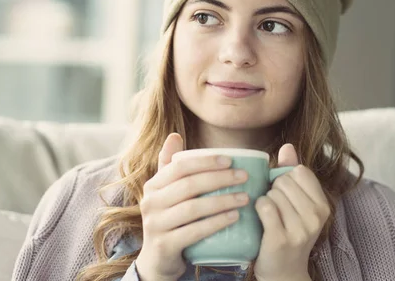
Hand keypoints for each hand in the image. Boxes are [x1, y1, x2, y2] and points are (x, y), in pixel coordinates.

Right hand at [135, 133, 249, 280]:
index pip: (180, 166)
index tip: (231, 161)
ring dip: (222, 201)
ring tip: (244, 198)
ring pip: (193, 208)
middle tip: (244, 177)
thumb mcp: (165, 192)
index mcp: (153, 185)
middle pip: (189, 185)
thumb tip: (175, 135)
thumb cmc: (168, 220)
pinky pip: (194, 231)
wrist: (157, 260)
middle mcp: (150, 203)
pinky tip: (234, 217)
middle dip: (220, 179)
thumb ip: (170, 166)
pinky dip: (216, 223)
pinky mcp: (165, 245)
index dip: (206, 162)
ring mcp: (156, 225)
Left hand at [253, 144, 330, 280]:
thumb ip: (291, 173)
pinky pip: (265, 206)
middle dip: (273, 190)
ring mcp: (300, 229)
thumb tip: (287, 146)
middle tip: (276, 208)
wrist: (284, 272)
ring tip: (270, 217)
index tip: (283, 194)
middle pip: (284, 181)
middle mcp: (316, 216)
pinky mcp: (281, 238)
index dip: (285, 178)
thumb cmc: (288, 232)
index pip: (299, 171)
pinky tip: (261, 219)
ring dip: (265, 201)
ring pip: (273, 193)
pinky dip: (258, 209)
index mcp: (323, 205)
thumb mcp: (296, 204)